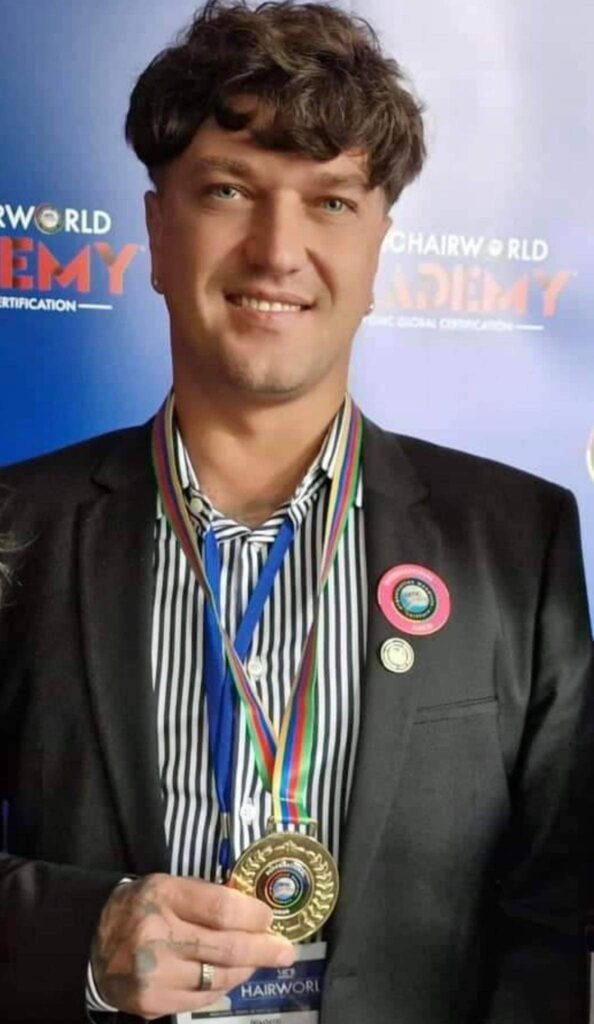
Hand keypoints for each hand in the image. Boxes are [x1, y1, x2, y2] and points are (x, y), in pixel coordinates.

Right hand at [90, 873, 294, 1018]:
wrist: (91, 943)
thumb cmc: (140, 908)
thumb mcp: (167, 886)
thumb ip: (206, 896)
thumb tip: (255, 910)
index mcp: (163, 896)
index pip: (221, 908)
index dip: (253, 915)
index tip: (269, 917)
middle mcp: (157, 935)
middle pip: (227, 947)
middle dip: (264, 949)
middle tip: (285, 951)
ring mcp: (154, 973)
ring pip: (219, 977)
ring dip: (246, 969)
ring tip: (258, 961)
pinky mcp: (151, 1002)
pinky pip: (202, 998)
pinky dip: (223, 987)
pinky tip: (230, 976)